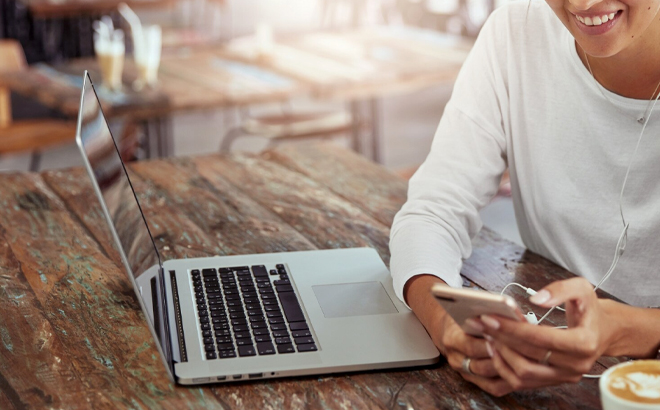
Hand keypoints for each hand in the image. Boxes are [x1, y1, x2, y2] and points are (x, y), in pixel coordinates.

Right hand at [404, 275, 513, 395]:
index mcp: (451, 339)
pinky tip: (521, 372)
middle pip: (482, 365)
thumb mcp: (471, 308)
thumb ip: (490, 313)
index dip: (490, 344)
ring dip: (509, 370)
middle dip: (504, 359)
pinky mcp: (475, 381)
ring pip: (490, 378)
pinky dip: (509, 382)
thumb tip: (516, 317)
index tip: (506, 340)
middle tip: (523, 354)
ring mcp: (465, 372)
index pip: (470, 345)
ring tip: (525, 362)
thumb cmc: (466, 316)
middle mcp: (456, 359)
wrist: (452, 329)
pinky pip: (494, 388)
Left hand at [478, 277, 615, 389]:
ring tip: (487, 336)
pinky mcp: (555, 381)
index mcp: (585, 342)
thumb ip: (559, 289)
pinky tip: (495, 349)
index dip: (513, 329)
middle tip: (481, 324)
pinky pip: (524, 382)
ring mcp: (565, 376)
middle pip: (529, 357)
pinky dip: (505, 367)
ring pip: (525, 375)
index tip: (490, 317)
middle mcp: (576, 365)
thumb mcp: (582, 288)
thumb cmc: (590, 309)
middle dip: (501, 339)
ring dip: (501, 356)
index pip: (542, 338)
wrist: (604, 331)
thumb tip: (535, 298)